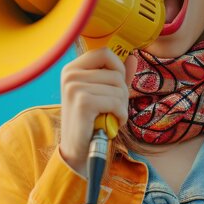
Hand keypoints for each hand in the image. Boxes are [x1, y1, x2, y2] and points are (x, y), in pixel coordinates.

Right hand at [58, 47, 136, 176]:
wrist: (78, 151)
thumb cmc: (92, 121)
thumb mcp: (105, 93)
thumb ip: (118, 75)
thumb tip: (133, 57)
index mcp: (72, 68)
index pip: (104, 52)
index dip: (118, 68)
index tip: (115, 86)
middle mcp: (70, 74)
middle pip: (115, 72)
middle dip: (123, 92)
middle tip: (113, 108)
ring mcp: (74, 87)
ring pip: (118, 88)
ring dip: (122, 106)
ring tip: (110, 116)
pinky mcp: (82, 102)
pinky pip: (116, 102)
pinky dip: (121, 115)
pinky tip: (113, 122)